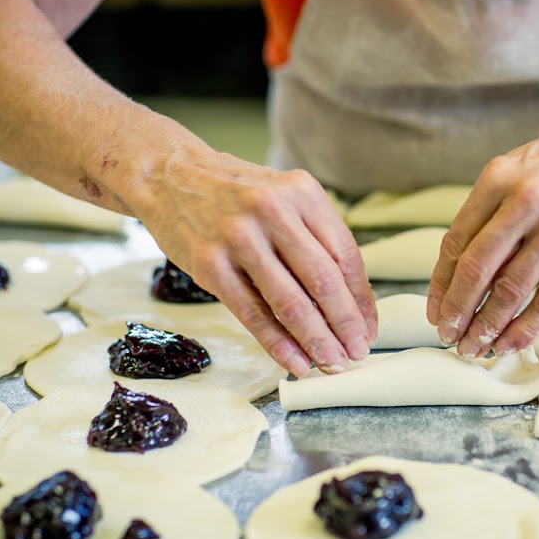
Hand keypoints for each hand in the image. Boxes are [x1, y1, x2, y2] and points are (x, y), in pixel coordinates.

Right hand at [132, 142, 376, 376]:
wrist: (169, 175)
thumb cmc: (236, 193)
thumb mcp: (283, 196)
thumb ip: (314, 238)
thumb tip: (349, 302)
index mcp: (301, 192)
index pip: (345, 254)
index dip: (361, 299)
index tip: (369, 327)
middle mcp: (273, 211)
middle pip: (323, 280)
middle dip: (345, 325)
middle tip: (357, 353)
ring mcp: (239, 238)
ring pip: (290, 302)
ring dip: (316, 341)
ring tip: (332, 363)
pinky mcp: (210, 264)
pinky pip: (253, 314)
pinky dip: (278, 344)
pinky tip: (295, 362)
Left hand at [427, 91, 538, 357]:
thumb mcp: (524, 165)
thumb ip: (493, 206)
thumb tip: (461, 262)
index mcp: (498, 177)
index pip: (456, 242)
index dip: (441, 284)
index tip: (435, 310)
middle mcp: (525, 200)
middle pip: (476, 269)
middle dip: (457, 311)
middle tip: (449, 337)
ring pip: (511, 290)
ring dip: (488, 327)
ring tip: (475, 348)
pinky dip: (526, 327)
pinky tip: (511, 343)